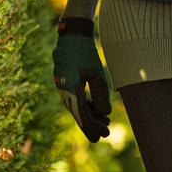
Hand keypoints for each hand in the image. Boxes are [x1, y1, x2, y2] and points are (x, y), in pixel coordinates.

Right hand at [52, 18, 110, 142]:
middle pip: (79, 114)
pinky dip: (86, 106)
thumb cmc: (85, 54)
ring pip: (77, 107)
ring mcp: (64, 87)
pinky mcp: (67, 82)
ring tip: (105, 121)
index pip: (82, 116)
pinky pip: (75, 99)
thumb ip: (100, 95)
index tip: (104, 135)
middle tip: (106, 133)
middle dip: (93, 125)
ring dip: (91, 115)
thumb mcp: (96, 74)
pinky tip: (96, 109)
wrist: (72, 36)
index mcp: (71, 91)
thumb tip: (104, 113)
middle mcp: (65, 91)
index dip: (94, 127)